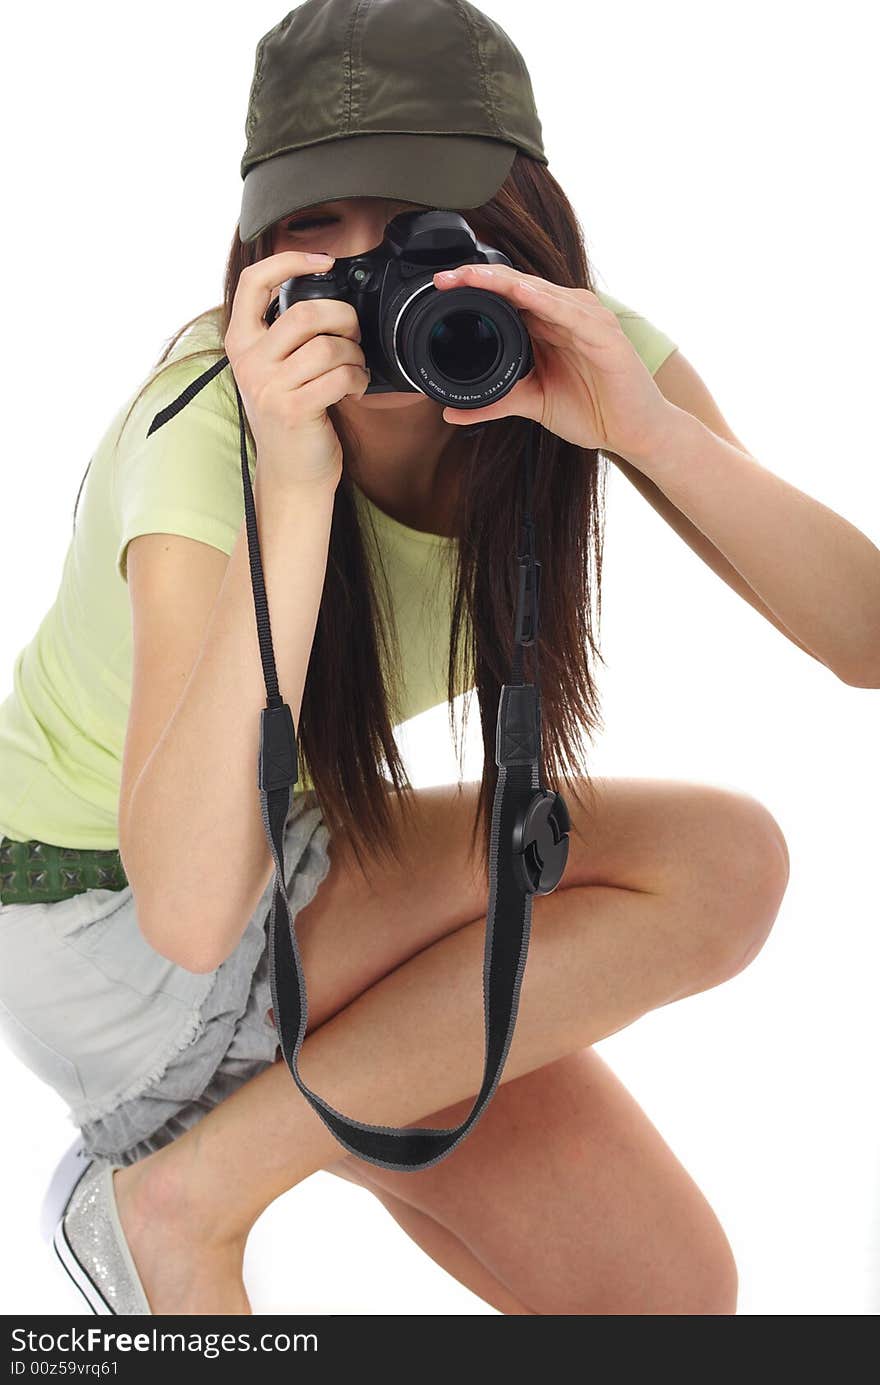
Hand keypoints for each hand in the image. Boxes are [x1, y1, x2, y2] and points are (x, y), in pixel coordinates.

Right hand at [225, 251, 368, 492]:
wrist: (291, 473)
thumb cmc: (292, 415)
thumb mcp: (276, 368)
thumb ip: (286, 333)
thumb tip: (328, 294)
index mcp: (241, 342)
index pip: (254, 281)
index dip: (290, 261)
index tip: (323, 260)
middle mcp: (249, 361)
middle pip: (306, 312)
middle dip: (344, 319)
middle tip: (353, 337)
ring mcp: (268, 386)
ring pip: (329, 346)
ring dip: (355, 355)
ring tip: (354, 369)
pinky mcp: (293, 409)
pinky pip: (341, 376)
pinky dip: (359, 379)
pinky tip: (356, 388)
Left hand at [433, 263, 674, 461]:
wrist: (635, 432)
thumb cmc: (593, 411)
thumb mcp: (532, 404)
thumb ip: (493, 403)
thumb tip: (450, 413)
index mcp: (548, 322)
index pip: (506, 294)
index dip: (474, 287)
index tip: (439, 287)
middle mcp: (566, 312)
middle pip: (517, 285)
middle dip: (479, 278)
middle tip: (444, 277)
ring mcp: (587, 319)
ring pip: (539, 291)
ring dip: (504, 283)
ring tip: (472, 277)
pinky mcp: (605, 334)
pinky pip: (571, 313)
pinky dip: (545, 303)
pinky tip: (522, 296)